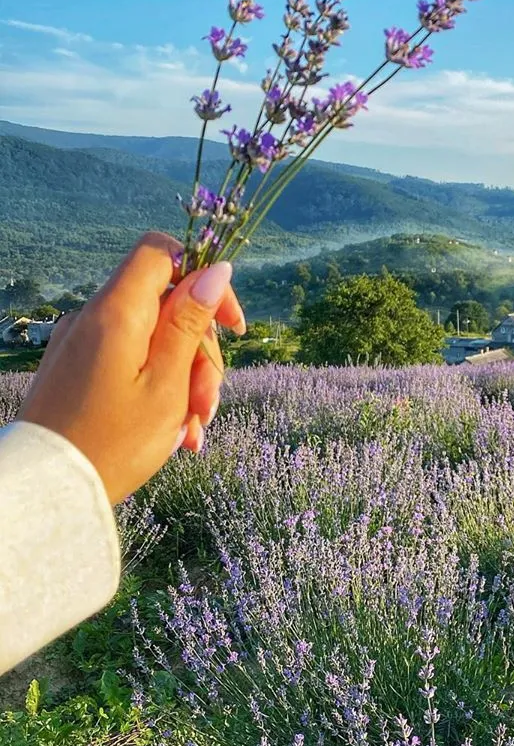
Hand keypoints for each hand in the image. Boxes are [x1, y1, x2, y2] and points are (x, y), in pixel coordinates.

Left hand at [18, 232, 245, 503]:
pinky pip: (132, 362)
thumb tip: (215, 270)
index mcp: (117, 312)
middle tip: (207, 401)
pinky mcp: (79, 369)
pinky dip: (160, 389)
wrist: (51, 492)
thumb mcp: (168, 382)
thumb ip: (190, 321)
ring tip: (194, 428)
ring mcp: (84, 343)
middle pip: (167, 305)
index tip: (230, 324)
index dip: (204, 276)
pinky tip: (176, 432)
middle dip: (201, 350)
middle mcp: (94, 318)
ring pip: (155, 339)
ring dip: (186, 379)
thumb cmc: (114, 441)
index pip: (162, 252)